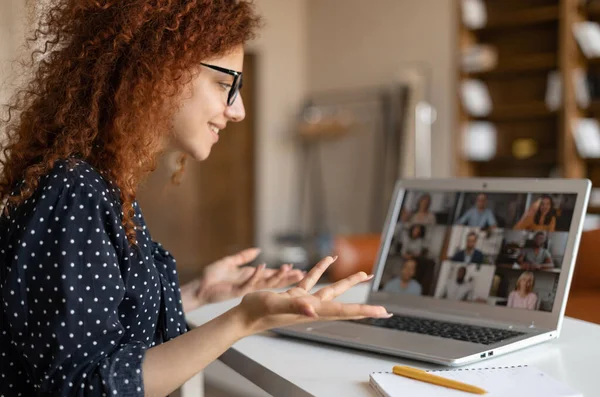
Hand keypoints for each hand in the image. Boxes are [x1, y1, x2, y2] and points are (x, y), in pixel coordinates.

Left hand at [181, 248, 304, 311]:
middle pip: (274, 281)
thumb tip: (258, 250)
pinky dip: (256, 274)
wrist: (198, 288)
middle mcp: (251, 283)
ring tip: (288, 268)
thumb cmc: (212, 276)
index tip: (298, 270)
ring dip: (277, 275)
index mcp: (251, 277)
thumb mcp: (230, 262)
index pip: (272, 275)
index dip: (284, 273)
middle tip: (302, 274)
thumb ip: (244, 256)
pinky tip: (263, 267)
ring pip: (265, 283)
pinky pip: (249, 282)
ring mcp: (245, 288)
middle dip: (288, 277)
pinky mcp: (237, 290)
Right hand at [232, 256, 391, 335]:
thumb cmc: (257, 312)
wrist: (244, 316)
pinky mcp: (295, 294)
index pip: (343, 311)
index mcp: (312, 310)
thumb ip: (294, 306)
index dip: (363, 311)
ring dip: (348, 283)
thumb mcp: (274, 304)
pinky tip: (328, 260)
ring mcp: (305, 301)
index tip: (381, 312)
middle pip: (344, 306)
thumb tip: (313, 310)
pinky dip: (321, 269)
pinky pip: (313, 279)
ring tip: (364, 274)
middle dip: (363, 306)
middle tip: (383, 309)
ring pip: (332, 291)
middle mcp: (312, 307)